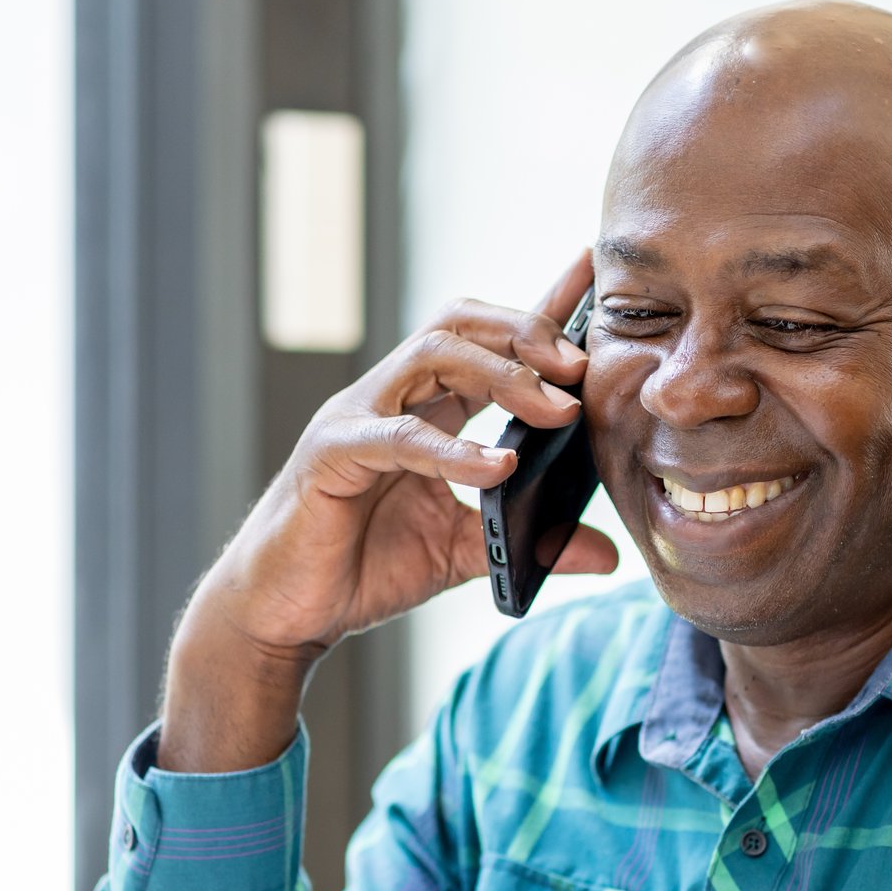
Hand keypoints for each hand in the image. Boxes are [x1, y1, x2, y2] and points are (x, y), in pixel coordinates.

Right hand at [159, 252, 618, 772]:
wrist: (284, 615)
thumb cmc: (360, 569)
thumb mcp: (463, 554)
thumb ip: (530, 544)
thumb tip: (607, 553)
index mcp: (423, 408)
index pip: (486, 339)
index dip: (539, 305)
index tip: (592, 275)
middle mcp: (390, 398)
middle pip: (459, 324)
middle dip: (526, 330)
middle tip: (583, 366)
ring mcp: (356, 418)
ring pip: (431, 355)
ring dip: (502, 373)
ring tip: (556, 409)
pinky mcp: (330, 456)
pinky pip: (398, 437)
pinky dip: (452, 449)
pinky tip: (497, 468)